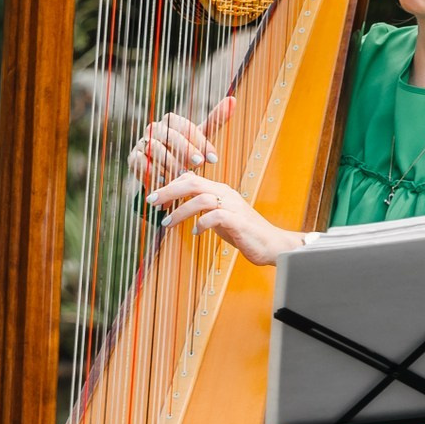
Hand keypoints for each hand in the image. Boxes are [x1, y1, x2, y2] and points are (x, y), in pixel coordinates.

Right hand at [130, 97, 233, 190]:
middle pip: (167, 133)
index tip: (213, 158)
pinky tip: (166, 181)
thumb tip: (233, 99)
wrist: (167, 175)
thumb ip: (215, 120)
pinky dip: (153, 171)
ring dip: (170, 161)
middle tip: (199, 163)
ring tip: (183, 174)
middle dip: (184, 149)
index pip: (182, 124)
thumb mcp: (202, 139)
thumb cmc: (187, 154)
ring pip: (153, 147)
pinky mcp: (133, 159)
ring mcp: (142, 143)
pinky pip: (140, 162)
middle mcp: (154, 130)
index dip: (198, 140)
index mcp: (170, 122)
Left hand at [146, 170, 305, 266]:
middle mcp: (226, 194)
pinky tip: (196, 232)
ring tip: (167, 223)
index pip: (191, 178)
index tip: (155, 197)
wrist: (273, 245)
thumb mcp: (219, 219)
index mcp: (220, 190)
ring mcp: (233, 206)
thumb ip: (203, 211)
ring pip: (201, 198)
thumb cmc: (245, 234)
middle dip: (168, 190)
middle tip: (152, 201)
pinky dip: (202, 223)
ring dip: (180, 210)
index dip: (170, 185)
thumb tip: (181, 208)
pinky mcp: (238, 221)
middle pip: (192, 182)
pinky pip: (215, 216)